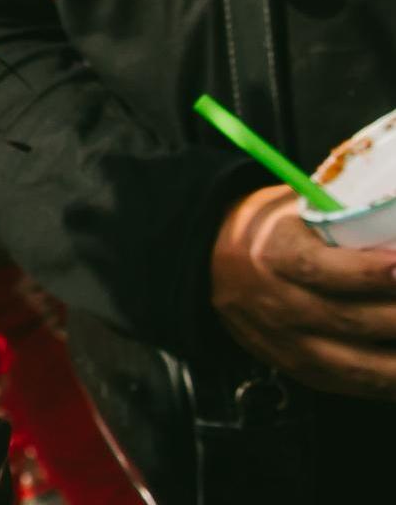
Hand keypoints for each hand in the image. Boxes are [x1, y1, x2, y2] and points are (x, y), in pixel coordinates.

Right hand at [210, 185, 395, 397]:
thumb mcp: (299, 208)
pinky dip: (394, 381)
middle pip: (352, 319)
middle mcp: (279, 304)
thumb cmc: (275, 230)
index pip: (320, 269)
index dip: (369, 272)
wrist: (215, 265)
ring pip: (362, 364)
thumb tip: (395, 214)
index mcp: (274, 254)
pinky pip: (358, 385)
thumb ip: (348, 215)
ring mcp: (290, 344)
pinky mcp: (303, 370)